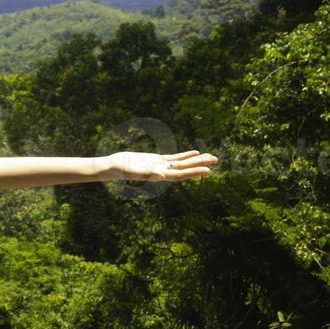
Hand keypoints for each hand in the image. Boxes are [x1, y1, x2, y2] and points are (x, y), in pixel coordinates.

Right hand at [101, 149, 216, 182]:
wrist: (113, 166)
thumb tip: (163, 176)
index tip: (208, 170)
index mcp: (160, 175)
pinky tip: (194, 152)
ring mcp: (161, 165)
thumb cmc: (121, 170)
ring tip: (210, 156)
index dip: (194, 172)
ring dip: (196, 160)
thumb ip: (148, 173)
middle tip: (216, 159)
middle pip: (186, 168)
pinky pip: (174, 158)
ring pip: (182, 162)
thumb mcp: (134, 170)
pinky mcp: (156, 159)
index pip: (181, 174)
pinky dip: (185, 155)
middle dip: (200, 164)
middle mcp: (163, 171)